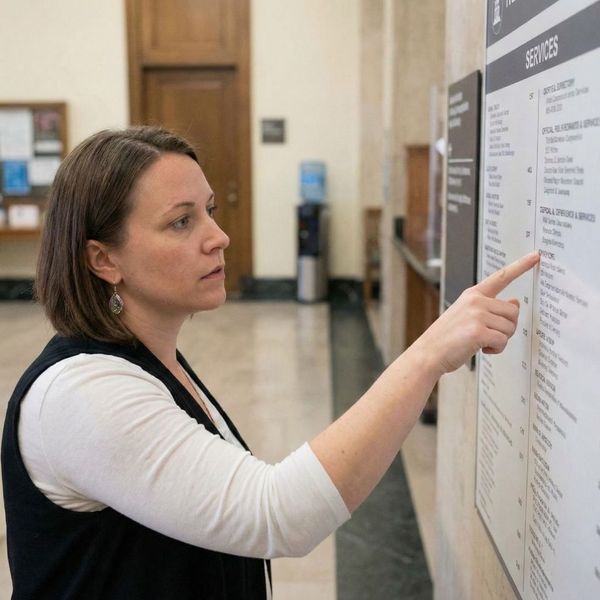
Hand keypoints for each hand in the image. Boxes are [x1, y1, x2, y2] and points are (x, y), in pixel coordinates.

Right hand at [415, 251, 539, 374]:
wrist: (429, 353)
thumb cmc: (447, 337)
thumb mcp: (467, 315)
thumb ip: (490, 308)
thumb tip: (515, 302)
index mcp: (472, 294)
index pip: (501, 277)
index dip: (520, 266)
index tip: (535, 256)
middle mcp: (475, 301)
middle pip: (513, 311)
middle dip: (507, 327)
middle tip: (492, 335)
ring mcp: (476, 315)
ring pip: (509, 327)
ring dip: (500, 340)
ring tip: (482, 343)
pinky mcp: (478, 331)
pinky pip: (502, 341)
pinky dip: (496, 349)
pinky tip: (482, 349)